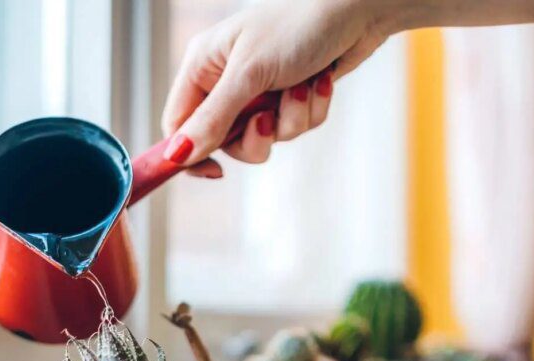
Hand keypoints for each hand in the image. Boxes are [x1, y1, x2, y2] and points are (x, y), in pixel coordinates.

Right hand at [161, 0, 395, 177]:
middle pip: (224, 140)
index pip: (179, 124)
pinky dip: (310, 110)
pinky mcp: (290, 96)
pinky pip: (293, 127)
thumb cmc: (297, 27)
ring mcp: (260, 90)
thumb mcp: (248, 74)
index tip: (215, 171)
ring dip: (290, 120)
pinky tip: (320, 81)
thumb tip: (177, 156)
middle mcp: (227, 79)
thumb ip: (213, 118)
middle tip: (270, 120)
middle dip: (256, 137)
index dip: (191, 152)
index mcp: (203, 65)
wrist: (356, 9)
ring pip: (265, 138)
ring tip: (302, 87)